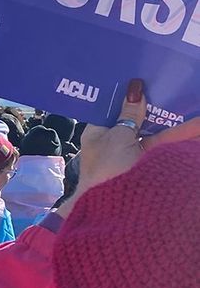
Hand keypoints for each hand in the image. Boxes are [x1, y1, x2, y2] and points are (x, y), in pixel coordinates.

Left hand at [59, 78, 199, 215]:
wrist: (118, 210)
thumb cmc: (109, 168)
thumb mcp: (119, 137)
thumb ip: (130, 114)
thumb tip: (135, 88)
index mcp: (97, 133)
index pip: (109, 108)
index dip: (124, 94)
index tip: (139, 77)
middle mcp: (114, 141)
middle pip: (134, 117)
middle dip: (150, 103)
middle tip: (165, 82)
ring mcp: (134, 153)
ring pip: (153, 129)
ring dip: (167, 115)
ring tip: (183, 96)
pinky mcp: (152, 162)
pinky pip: (166, 141)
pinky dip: (179, 131)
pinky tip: (194, 123)